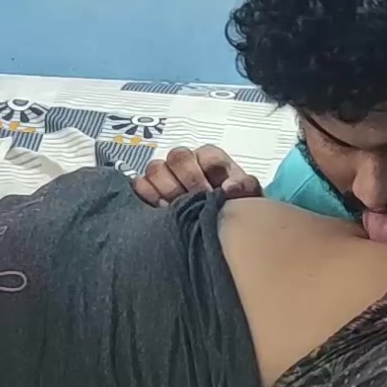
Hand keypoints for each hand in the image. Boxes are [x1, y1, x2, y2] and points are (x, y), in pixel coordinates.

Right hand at [131, 145, 260, 206]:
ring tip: (176, 208)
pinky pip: (139, 184)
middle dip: (187, 180)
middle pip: (178, 157)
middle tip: (192, 200)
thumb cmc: (233, 209)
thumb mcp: (247, 198)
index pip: (208, 155)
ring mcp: (165, 174)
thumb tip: (229, 188)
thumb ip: (244, 188)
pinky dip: (147, 195)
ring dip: (166, 189)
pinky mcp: (148, 190)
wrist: (217, 231)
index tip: (213, 191)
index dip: (209, 171)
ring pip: (156, 168)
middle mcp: (187, 162)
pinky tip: (159, 210)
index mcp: (212, 160)